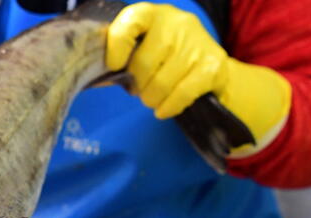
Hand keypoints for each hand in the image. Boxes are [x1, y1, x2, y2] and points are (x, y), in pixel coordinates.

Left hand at [107, 3, 290, 155]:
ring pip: (161, 84)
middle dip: (136, 85)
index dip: (117, 46)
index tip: (115, 65)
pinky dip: (168, 107)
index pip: (131, 21)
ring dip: (151, 99)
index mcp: (153, 14)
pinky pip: (180, 95)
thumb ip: (120, 58)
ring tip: (153, 96)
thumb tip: (97, 78)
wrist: (210, 67)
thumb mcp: (141, 48)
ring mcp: (198, 43)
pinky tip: (164, 108)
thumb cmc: (164, 59)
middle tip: (139, 88)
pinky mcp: (213, 66)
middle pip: (143, 63)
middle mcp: (178, 23)